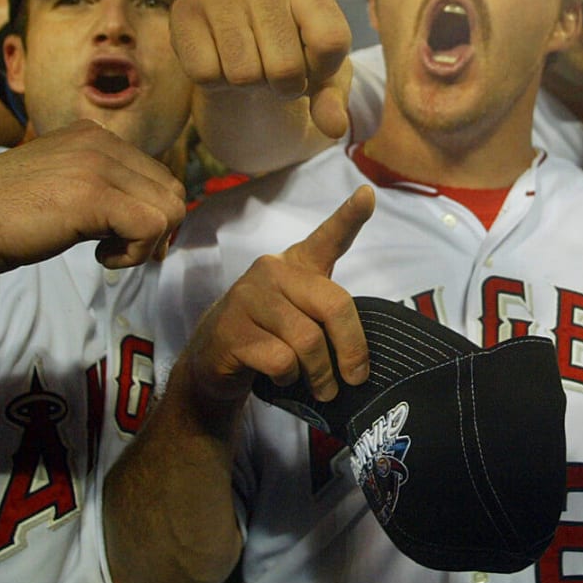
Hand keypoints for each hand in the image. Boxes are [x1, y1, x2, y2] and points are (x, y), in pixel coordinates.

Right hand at [0, 120, 184, 272]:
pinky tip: (101, 256)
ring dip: (145, 243)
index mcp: (93, 136)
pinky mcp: (92, 195)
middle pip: (171, 190)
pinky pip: (150, 226)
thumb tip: (152, 218)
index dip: (153, 214)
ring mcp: (97, 164)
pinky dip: (134, 253)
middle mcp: (99, 141)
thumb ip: (102, 189)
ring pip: (169, 208)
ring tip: (108, 252)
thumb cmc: (5, 216)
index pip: (157, 174)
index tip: (125, 240)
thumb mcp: (62, 188)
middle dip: (157, 230)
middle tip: (122, 251)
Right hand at [173, 0, 352, 141]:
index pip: (330, 42)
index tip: (312, 65)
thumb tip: (335, 127)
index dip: (322, 71)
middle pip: (285, 67)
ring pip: (243, 75)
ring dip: (250, 86)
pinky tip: (221, 60)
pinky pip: (205, 74)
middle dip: (284, 86)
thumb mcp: (323, 76)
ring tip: (250, 64)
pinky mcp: (184, 9)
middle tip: (275, 71)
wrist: (244, 48)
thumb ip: (332, 100)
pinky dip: (215, 82)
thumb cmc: (292, 56)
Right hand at [186, 186, 374, 410]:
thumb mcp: (303, 316)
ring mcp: (248, 298)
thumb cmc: (272, 334)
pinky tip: (280, 377)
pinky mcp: (231, 329)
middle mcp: (273, 271)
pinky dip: (289, 379)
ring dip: (320, 374)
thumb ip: (331, 321)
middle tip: (355, 378)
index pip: (328, 237)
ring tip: (321, 387)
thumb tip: (361, 362)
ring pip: (308, 341)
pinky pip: (281, 361)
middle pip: (334, 306)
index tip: (368, 195)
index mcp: (297, 264)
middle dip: (352, 349)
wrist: (214, 357)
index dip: (350, 216)